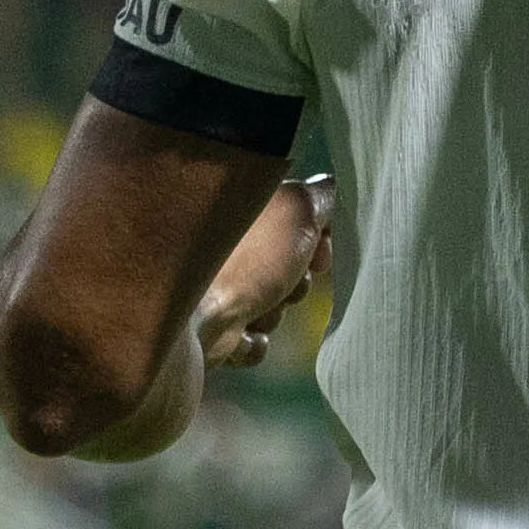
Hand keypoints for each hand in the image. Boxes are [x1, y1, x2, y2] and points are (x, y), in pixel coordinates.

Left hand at [200, 174, 337, 369]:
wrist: (197, 315)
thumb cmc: (250, 258)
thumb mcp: (298, 210)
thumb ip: (322, 195)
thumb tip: (331, 189)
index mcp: (239, 208)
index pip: (292, 219)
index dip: (317, 239)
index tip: (319, 253)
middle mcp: (225, 243)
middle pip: (287, 265)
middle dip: (296, 282)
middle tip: (287, 283)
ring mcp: (214, 285)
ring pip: (273, 303)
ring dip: (275, 312)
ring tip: (257, 309)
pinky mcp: (209, 325)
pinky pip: (253, 337)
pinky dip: (254, 339)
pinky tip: (241, 333)